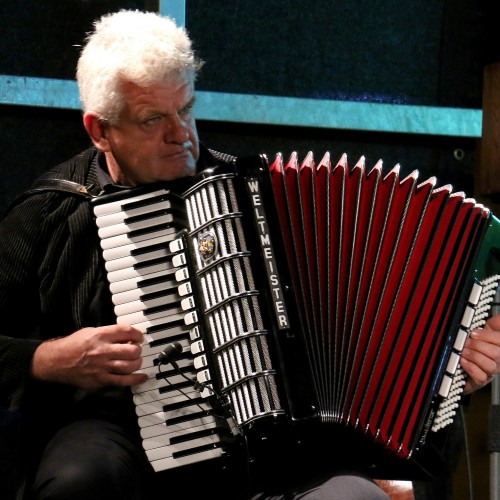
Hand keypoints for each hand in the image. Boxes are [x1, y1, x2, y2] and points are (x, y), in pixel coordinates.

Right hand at [31, 324, 148, 388]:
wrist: (56, 361)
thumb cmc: (73, 345)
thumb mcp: (90, 331)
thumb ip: (109, 333)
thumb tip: (127, 335)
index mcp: (101, 335)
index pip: (127, 332)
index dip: (137, 334)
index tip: (139, 337)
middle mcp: (103, 350)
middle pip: (132, 350)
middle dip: (138, 349)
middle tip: (136, 350)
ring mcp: (102, 366)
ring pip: (130, 366)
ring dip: (137, 363)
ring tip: (136, 360)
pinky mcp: (100, 380)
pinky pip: (122, 381)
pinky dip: (135, 379)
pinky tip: (142, 376)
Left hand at [460, 314, 499, 393]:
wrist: (462, 365)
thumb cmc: (475, 346)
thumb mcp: (486, 330)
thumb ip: (495, 323)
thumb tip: (499, 317)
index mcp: (499, 346)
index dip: (487, 336)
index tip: (473, 333)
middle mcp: (498, 360)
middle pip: (496, 354)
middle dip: (478, 345)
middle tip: (466, 342)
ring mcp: (491, 372)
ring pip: (490, 365)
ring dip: (474, 356)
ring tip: (463, 352)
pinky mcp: (481, 381)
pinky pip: (481, 377)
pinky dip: (470, 368)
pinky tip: (463, 362)